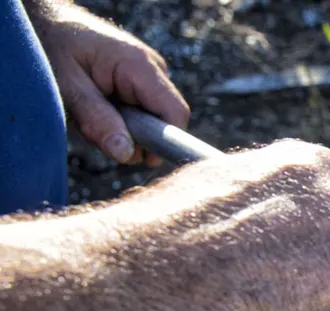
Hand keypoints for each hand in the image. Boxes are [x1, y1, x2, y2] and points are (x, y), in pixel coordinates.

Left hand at [27, 0, 188, 164]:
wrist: (42, 21)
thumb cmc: (49, 46)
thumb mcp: (66, 87)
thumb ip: (97, 120)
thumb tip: (126, 154)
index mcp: (139, 65)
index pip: (175, 113)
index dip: (164, 142)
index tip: (138, 158)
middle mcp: (152, 68)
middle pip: (163, 120)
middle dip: (134, 137)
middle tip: (95, 132)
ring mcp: (148, 74)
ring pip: (151, 119)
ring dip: (123, 129)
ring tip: (91, 115)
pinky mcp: (139, 81)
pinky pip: (141, 111)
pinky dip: (120, 119)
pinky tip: (98, 108)